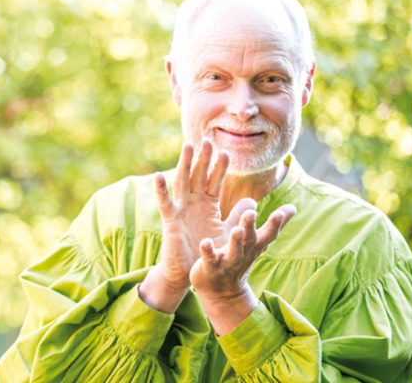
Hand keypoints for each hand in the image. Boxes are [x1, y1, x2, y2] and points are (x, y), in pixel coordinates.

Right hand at [139, 139, 256, 312]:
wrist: (190, 272)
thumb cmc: (207, 252)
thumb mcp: (227, 231)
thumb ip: (238, 216)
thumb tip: (253, 200)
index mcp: (207, 204)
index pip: (214, 181)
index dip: (219, 167)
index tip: (226, 152)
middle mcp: (193, 203)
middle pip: (198, 176)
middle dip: (203, 159)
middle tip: (207, 139)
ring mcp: (180, 210)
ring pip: (183, 182)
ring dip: (184, 165)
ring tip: (187, 146)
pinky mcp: (170, 222)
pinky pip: (165, 204)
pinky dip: (160, 190)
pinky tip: (157, 175)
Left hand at [190, 204, 295, 333]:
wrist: (221, 294)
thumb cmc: (240, 261)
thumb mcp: (257, 243)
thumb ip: (272, 225)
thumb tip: (293, 207)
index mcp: (253, 246)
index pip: (268, 235)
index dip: (276, 224)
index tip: (282, 212)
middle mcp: (242, 254)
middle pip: (249, 240)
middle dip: (250, 227)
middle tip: (251, 213)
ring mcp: (226, 262)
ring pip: (233, 252)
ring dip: (235, 241)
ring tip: (236, 229)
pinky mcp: (210, 267)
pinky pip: (209, 259)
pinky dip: (208, 251)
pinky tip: (205, 242)